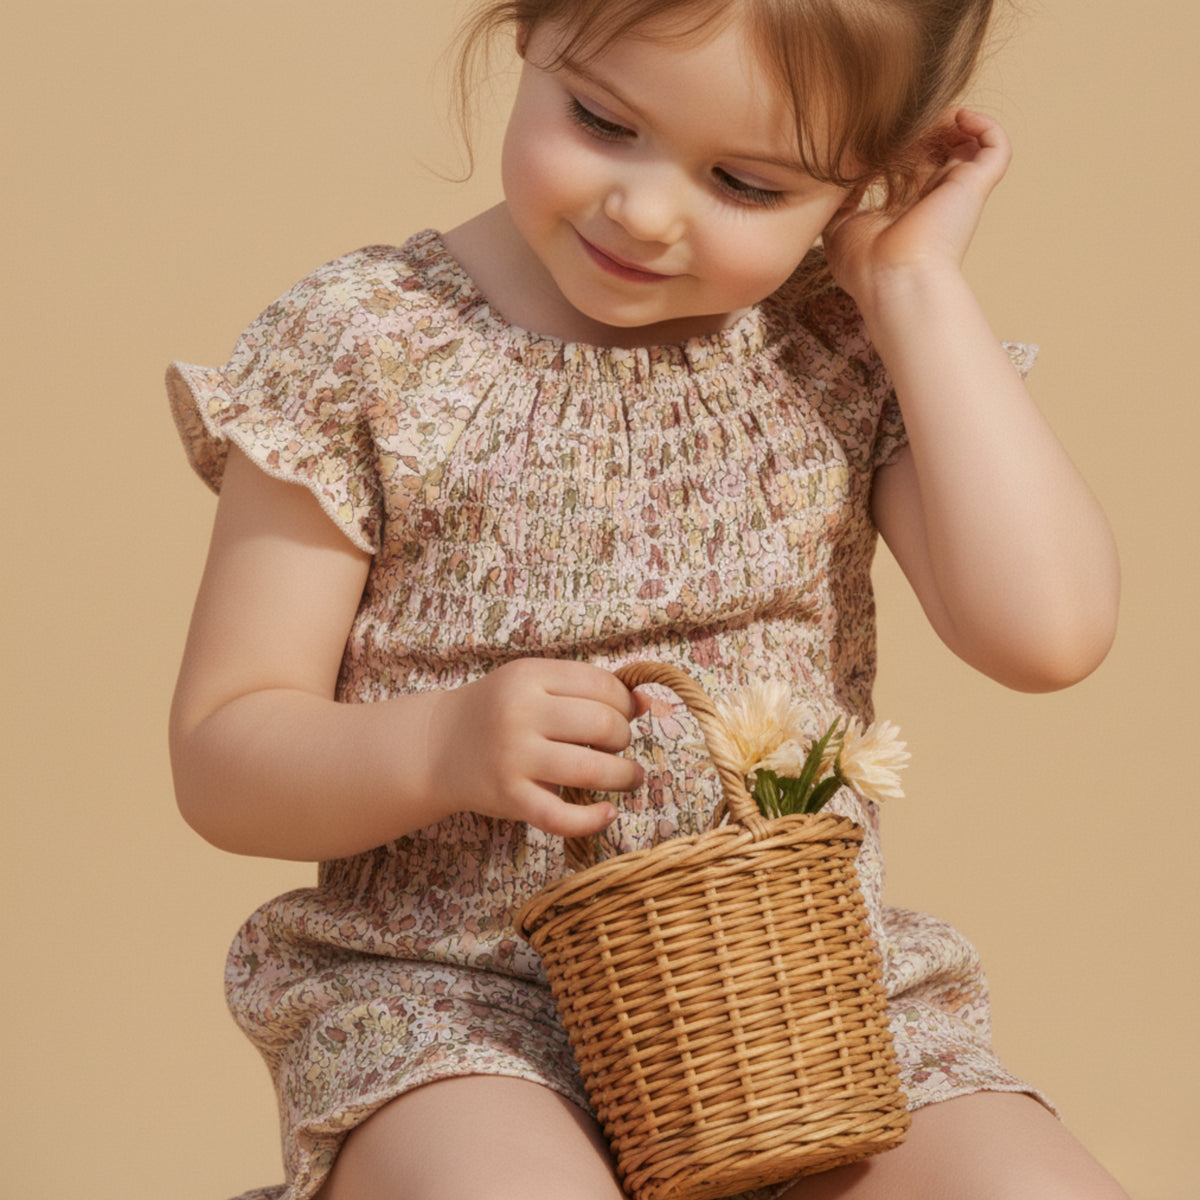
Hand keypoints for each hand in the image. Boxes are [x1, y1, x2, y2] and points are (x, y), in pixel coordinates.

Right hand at [426, 659, 648, 837]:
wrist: (437, 746)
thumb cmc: (498, 712)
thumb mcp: (533, 683)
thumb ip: (585, 688)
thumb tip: (648, 701)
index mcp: (529, 676)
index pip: (602, 685)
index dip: (625, 703)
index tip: (625, 716)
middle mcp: (520, 713)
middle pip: (603, 725)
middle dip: (623, 739)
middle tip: (617, 747)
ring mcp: (514, 757)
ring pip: (593, 770)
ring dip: (625, 776)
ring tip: (628, 778)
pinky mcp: (510, 798)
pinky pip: (562, 817)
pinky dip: (594, 820)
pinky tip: (607, 813)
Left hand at [823, 109, 1011, 308]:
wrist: (891, 276)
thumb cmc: (863, 262)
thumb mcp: (840, 224)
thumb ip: (842, 197)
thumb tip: (839, 172)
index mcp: (906, 205)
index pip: (912, 162)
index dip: (902, 140)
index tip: (879, 128)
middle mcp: (934, 196)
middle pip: (940, 146)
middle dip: (924, 124)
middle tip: (903, 112)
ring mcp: (957, 190)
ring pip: (967, 141)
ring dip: (951, 119)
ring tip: (928, 112)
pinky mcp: (975, 185)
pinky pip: (997, 147)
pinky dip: (986, 125)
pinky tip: (959, 117)